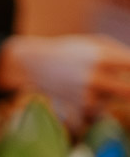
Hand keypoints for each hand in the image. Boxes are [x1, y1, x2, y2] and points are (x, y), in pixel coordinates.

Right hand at [0, 34, 129, 126]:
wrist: (35, 65)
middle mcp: (93, 78)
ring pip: (110, 101)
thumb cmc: (73, 51)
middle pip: (128, 91)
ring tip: (90, 84)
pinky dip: (94, 106)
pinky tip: (83, 95)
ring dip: (107, 96)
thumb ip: (123, 55)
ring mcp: (83, 96)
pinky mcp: (76, 110)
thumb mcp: (98, 44)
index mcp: (102, 57)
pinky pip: (97, 113)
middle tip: (121, 88)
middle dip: (128, 91)